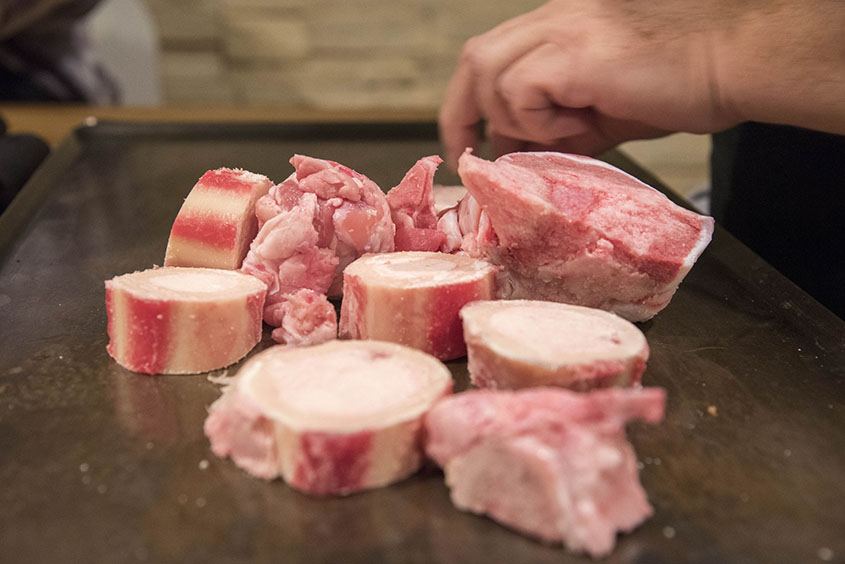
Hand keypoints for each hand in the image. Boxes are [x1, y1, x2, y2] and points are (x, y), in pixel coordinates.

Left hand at [438, 0, 739, 167]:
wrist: (732, 66)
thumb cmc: (679, 86)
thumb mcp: (602, 111)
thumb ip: (557, 126)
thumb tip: (520, 155)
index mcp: (558, 23)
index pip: (489, 55)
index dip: (467, 101)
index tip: (469, 143)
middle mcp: (553, 16)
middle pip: (475, 58)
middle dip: (462, 112)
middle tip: (473, 156)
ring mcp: (562, 28)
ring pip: (492, 76)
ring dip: (518, 119)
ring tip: (569, 132)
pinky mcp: (573, 52)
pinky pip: (522, 91)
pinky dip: (540, 120)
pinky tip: (582, 123)